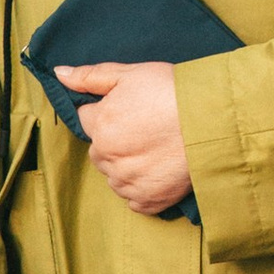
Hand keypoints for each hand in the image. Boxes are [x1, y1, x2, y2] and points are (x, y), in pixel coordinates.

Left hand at [52, 60, 192, 216]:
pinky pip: (134, 199)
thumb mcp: (130, 74)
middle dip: (115, 141)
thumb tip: (59, 74)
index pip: (88, 120)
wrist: (213, 120)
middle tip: (146, 128)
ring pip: (115, 175)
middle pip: (100, 150)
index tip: (131, 109)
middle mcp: (108, 158)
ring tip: (156, 148)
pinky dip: (142, 188)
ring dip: (127, 166)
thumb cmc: (173, 92)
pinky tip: (159, 170)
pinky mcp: (148, 200)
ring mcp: (128, 182)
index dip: (108, 111)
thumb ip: (91, 77)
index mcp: (100, 127)